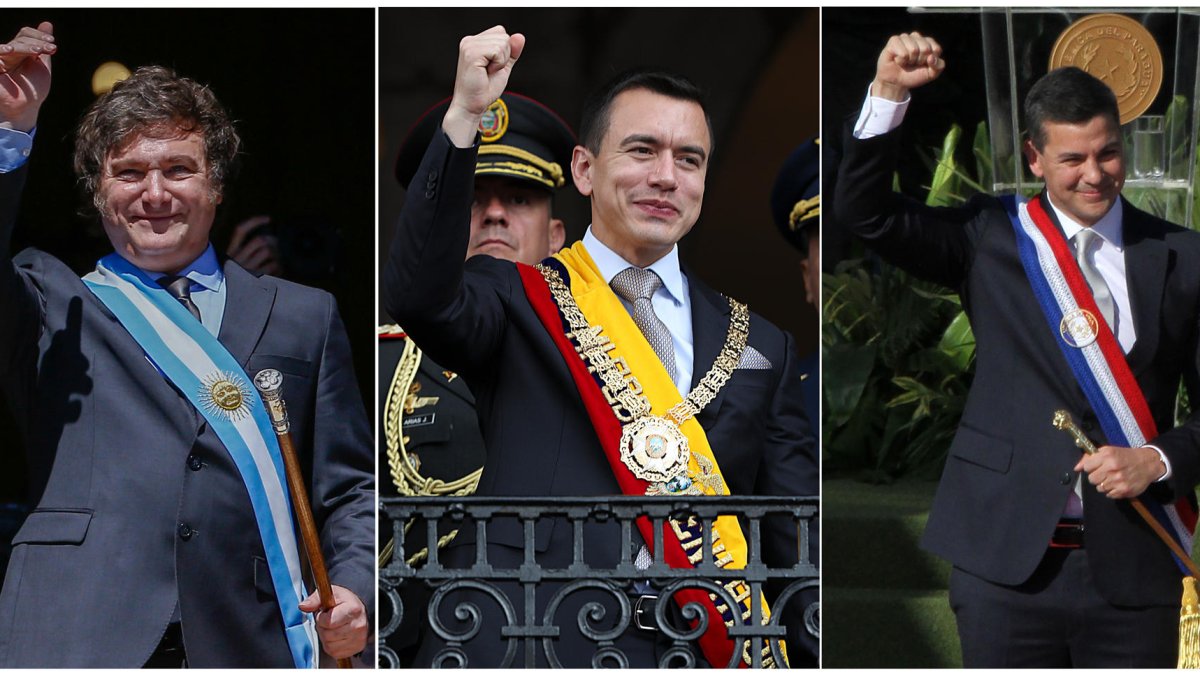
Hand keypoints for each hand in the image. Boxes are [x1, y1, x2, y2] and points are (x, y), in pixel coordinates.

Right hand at [0, 22, 54, 131]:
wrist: (24, 109)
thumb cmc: (33, 91)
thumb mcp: (42, 66)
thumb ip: (43, 47)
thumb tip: (47, 24)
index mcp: (21, 51)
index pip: (26, 34)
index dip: (39, 36)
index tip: (53, 45)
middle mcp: (9, 53)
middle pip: (20, 38)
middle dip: (37, 42)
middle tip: (50, 48)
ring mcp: (0, 59)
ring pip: (11, 45)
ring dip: (25, 46)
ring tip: (37, 51)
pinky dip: (2, 50)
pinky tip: (10, 49)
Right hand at [226, 215, 282, 275]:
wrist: (226, 298)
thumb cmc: (232, 279)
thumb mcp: (231, 263)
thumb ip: (242, 251)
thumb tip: (264, 239)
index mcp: (230, 252)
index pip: (241, 231)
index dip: (255, 222)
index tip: (268, 219)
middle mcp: (238, 258)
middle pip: (259, 240)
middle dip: (272, 240)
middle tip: (277, 244)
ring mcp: (247, 268)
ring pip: (267, 251)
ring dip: (276, 253)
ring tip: (278, 258)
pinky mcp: (256, 278)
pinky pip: (272, 266)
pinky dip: (278, 266)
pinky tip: (278, 269)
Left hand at [299, 584, 368, 659]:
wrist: (360, 614)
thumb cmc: (346, 603)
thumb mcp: (332, 594)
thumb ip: (315, 599)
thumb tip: (303, 606)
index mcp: (353, 610)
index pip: (328, 622)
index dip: (321, 618)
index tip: (325, 613)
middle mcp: (358, 626)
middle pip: (327, 635)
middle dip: (323, 628)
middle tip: (329, 621)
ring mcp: (357, 639)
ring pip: (329, 645)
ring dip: (326, 637)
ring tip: (333, 628)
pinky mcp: (354, 649)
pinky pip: (333, 652)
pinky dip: (331, 645)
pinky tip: (336, 636)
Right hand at [442, 25, 524, 146]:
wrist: (472, 105)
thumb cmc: (485, 89)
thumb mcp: (503, 67)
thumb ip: (512, 52)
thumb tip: (520, 36)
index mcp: (475, 42)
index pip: (501, 32)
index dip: (504, 51)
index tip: (491, 66)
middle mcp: (470, 41)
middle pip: (504, 36)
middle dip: (504, 56)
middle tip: (489, 71)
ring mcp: (469, 46)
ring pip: (502, 42)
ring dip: (501, 61)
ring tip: (487, 72)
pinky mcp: (471, 53)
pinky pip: (497, 50)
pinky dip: (498, 64)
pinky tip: (486, 72)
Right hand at [872, 31, 943, 101]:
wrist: (896, 82)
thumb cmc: (913, 76)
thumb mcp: (931, 74)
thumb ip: (938, 66)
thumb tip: (931, 57)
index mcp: (928, 42)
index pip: (936, 49)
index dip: (930, 61)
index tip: (923, 65)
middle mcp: (917, 37)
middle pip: (925, 49)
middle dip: (919, 61)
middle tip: (912, 64)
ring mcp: (905, 37)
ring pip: (914, 50)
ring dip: (909, 61)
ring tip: (905, 62)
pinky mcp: (894, 40)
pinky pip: (903, 52)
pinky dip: (901, 61)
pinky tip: (897, 60)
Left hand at [1075, 445, 1165, 499]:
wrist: (1148, 463)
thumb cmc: (1125, 456)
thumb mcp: (1108, 451)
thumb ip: (1090, 458)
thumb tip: (1076, 468)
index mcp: (1107, 456)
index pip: (1087, 467)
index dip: (1091, 467)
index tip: (1097, 467)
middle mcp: (1112, 468)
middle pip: (1091, 479)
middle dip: (1097, 477)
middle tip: (1105, 473)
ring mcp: (1118, 481)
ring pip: (1099, 488)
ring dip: (1104, 484)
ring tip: (1113, 478)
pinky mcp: (1124, 491)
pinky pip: (1109, 495)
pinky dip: (1112, 491)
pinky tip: (1119, 484)